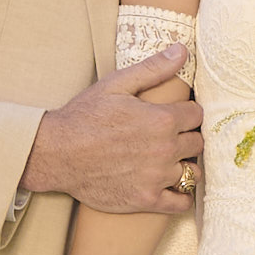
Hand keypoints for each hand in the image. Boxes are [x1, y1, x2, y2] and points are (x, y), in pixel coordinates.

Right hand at [24, 45, 202, 216]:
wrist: (57, 153)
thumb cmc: (84, 117)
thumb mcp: (116, 84)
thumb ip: (153, 68)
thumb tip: (181, 51)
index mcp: (162, 119)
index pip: (197, 115)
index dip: (188, 113)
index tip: (177, 115)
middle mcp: (165, 149)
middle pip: (198, 143)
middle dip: (188, 137)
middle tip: (172, 136)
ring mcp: (157, 177)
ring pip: (193, 172)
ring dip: (186, 165)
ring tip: (170, 160)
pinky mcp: (146, 199)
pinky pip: (181, 203)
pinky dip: (182, 196)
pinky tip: (174, 187)